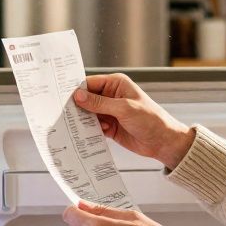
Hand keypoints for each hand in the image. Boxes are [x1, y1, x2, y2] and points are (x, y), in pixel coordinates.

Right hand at [74, 73, 195, 168]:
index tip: (63, 98)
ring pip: (89, 114)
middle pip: (87, 99)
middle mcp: (112, 96)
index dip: (77, 90)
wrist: (163, 142)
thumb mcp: (124, 109)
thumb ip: (100, 103)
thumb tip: (78, 96)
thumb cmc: (151, 119)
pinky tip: (86, 135)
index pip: (91, 83)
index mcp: (117, 84)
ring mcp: (110, 112)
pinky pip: (93, 127)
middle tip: (64, 114)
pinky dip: (89, 130)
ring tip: (74, 126)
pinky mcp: (109, 127)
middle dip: (78, 107)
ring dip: (83, 120)